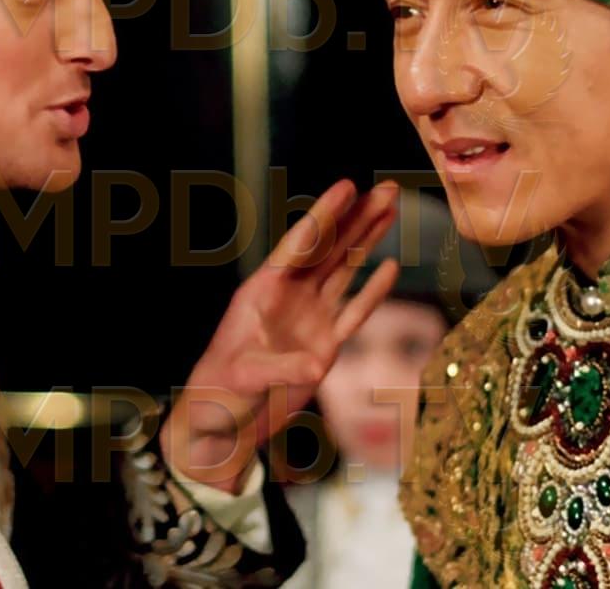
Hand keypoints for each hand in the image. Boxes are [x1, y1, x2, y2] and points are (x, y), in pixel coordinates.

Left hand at [163, 179, 401, 492]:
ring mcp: (309, 319)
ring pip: (345, 271)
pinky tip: (391, 267)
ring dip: (368, 241)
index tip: (348, 186)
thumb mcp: (242, 377)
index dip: (325, 215)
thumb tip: (319, 362)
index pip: (301, 245)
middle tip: (387, 188)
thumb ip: (280, 366)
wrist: (223, 424)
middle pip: (330, 249)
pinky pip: (354, 313)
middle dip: (358, 218)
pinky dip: (373, 292)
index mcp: (263, 291)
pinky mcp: (324, 346)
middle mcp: (289, 297)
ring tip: (390, 210)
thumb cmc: (218, 393)